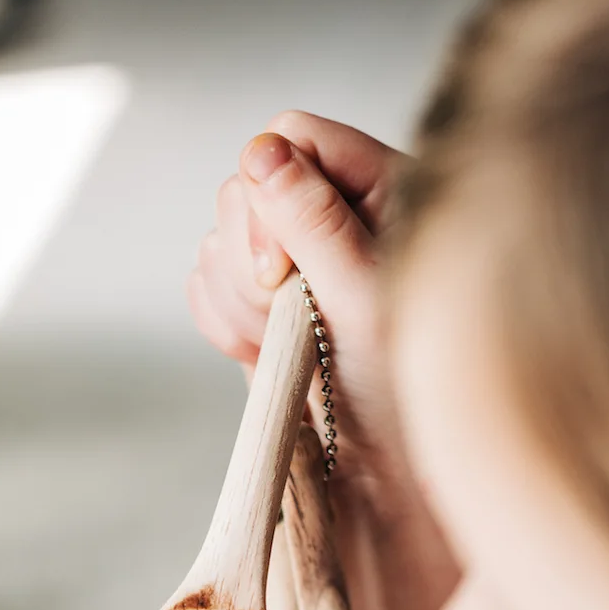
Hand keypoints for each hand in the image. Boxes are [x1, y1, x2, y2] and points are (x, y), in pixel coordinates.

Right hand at [187, 111, 404, 465]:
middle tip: (287, 322)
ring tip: (285, 349)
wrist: (386, 470)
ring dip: (239, 302)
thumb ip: (316, 222)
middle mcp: (335, 213)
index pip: (294, 139)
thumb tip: (262, 151)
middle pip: (246, 187)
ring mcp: (295, 258)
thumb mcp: (366, 300)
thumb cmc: (402, 389)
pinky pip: (205, 283)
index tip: (279, 273)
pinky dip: (223, 323)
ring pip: (219, 240)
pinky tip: (263, 357)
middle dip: (251, 261)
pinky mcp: (263, 302)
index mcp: (382, 189)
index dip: (269, 195)